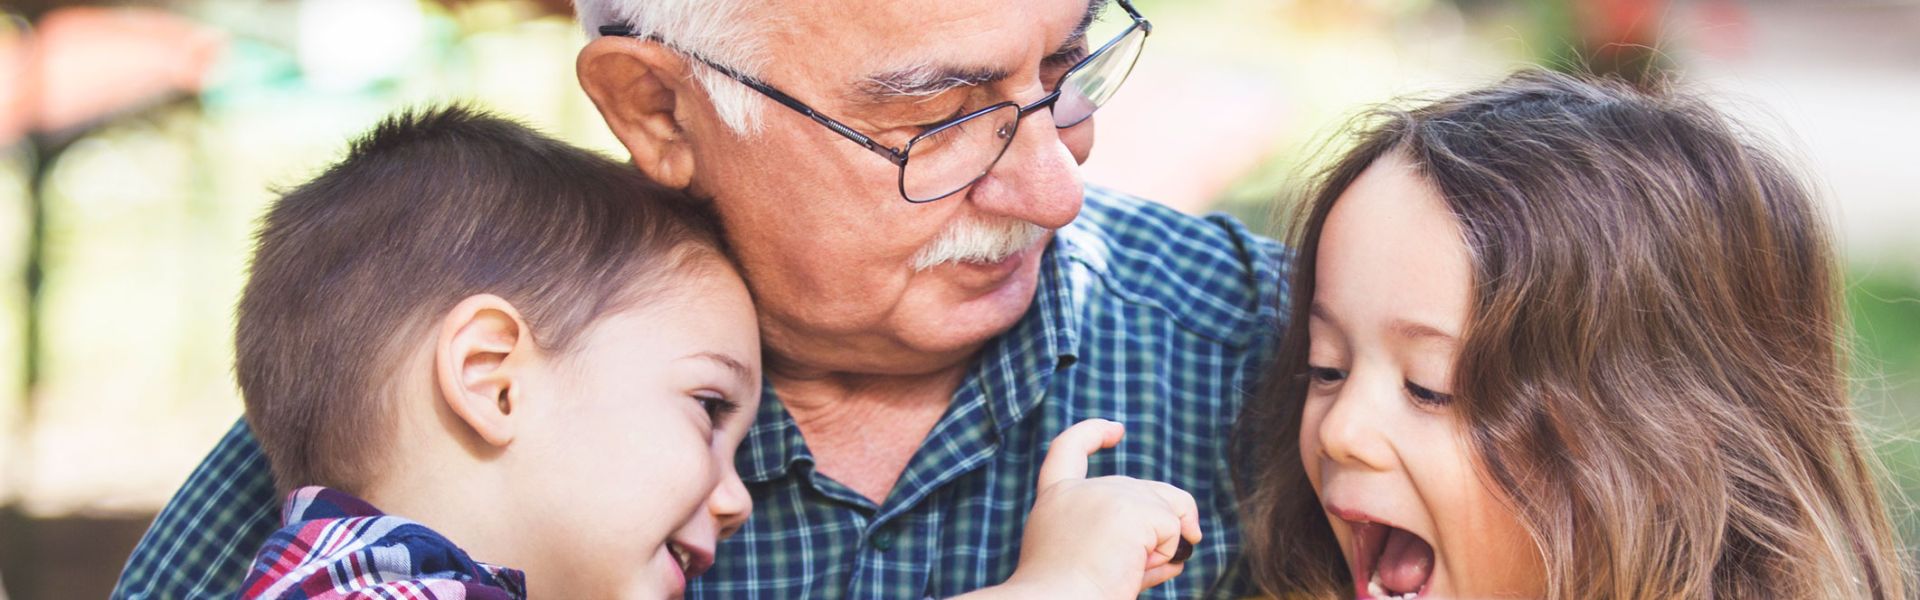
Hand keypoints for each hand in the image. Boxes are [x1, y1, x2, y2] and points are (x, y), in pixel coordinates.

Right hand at [991, 419, 1203, 598]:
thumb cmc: (1069, 598)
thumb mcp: (1094, 563)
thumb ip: (1128, 544)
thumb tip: (1182, 547)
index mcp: (1055, 501)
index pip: (1068, 450)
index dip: (1093, 433)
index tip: (1116, 430)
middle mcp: (1078, 489)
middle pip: (1143, 491)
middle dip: (1160, 524)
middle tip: (1136, 567)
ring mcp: (1106, 493)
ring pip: (1167, 506)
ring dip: (1163, 543)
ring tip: (1127, 571)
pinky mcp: (1132, 508)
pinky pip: (1175, 530)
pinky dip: (1168, 555)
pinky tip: (1134, 569)